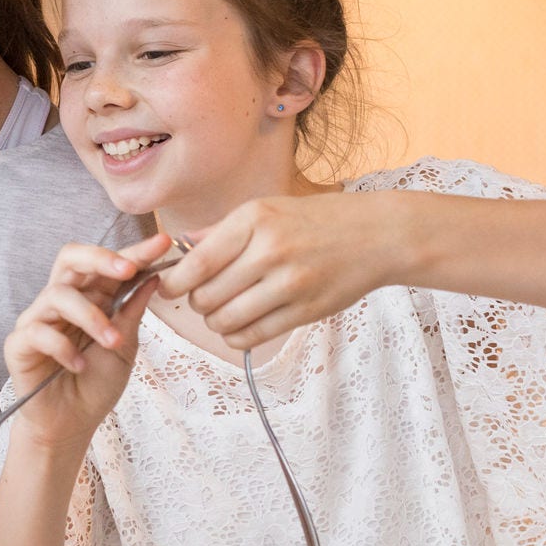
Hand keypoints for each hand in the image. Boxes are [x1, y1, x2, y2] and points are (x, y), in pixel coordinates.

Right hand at [4, 233, 173, 451]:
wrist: (72, 426)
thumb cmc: (94, 386)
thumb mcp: (124, 346)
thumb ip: (131, 311)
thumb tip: (153, 276)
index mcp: (88, 297)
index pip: (105, 264)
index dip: (133, 251)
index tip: (163, 243)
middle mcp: (60, 301)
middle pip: (70, 258)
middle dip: (101, 258)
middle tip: (128, 269)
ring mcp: (37, 320)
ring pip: (58, 294)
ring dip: (92, 317)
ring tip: (113, 343)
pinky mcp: (18, 343)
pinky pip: (38, 332)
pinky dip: (64, 348)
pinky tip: (79, 366)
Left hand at [158, 191, 399, 349]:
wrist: (377, 235)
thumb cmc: (314, 220)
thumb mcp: (265, 209)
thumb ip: (220, 231)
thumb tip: (178, 246)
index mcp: (254, 221)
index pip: (196, 264)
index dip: (173, 283)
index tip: (168, 287)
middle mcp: (270, 252)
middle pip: (206, 297)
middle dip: (195, 303)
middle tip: (202, 297)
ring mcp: (290, 285)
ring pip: (226, 321)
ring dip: (215, 322)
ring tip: (223, 310)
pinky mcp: (306, 311)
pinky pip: (253, 336)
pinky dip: (237, 336)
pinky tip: (241, 325)